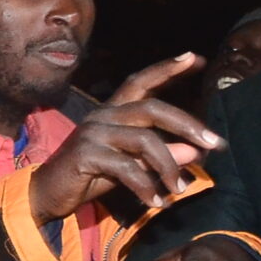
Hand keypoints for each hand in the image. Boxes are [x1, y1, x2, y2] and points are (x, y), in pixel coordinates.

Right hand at [27, 53, 222, 221]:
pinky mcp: (85, 154)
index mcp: (111, 112)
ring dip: (169, 166)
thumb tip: (194, 151)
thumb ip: (158, 157)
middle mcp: (102, 115)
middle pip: (152, 109)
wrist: (46, 196)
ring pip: (145, 140)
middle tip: (214, 144)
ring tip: (180, 188)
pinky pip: (127, 168)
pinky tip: (157, 202)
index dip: (167, 69)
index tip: (195, 58)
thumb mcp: (130, 167)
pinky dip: (146, 187)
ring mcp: (92, 133)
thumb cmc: (88, 178)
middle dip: (187, 124)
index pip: (141, 82)